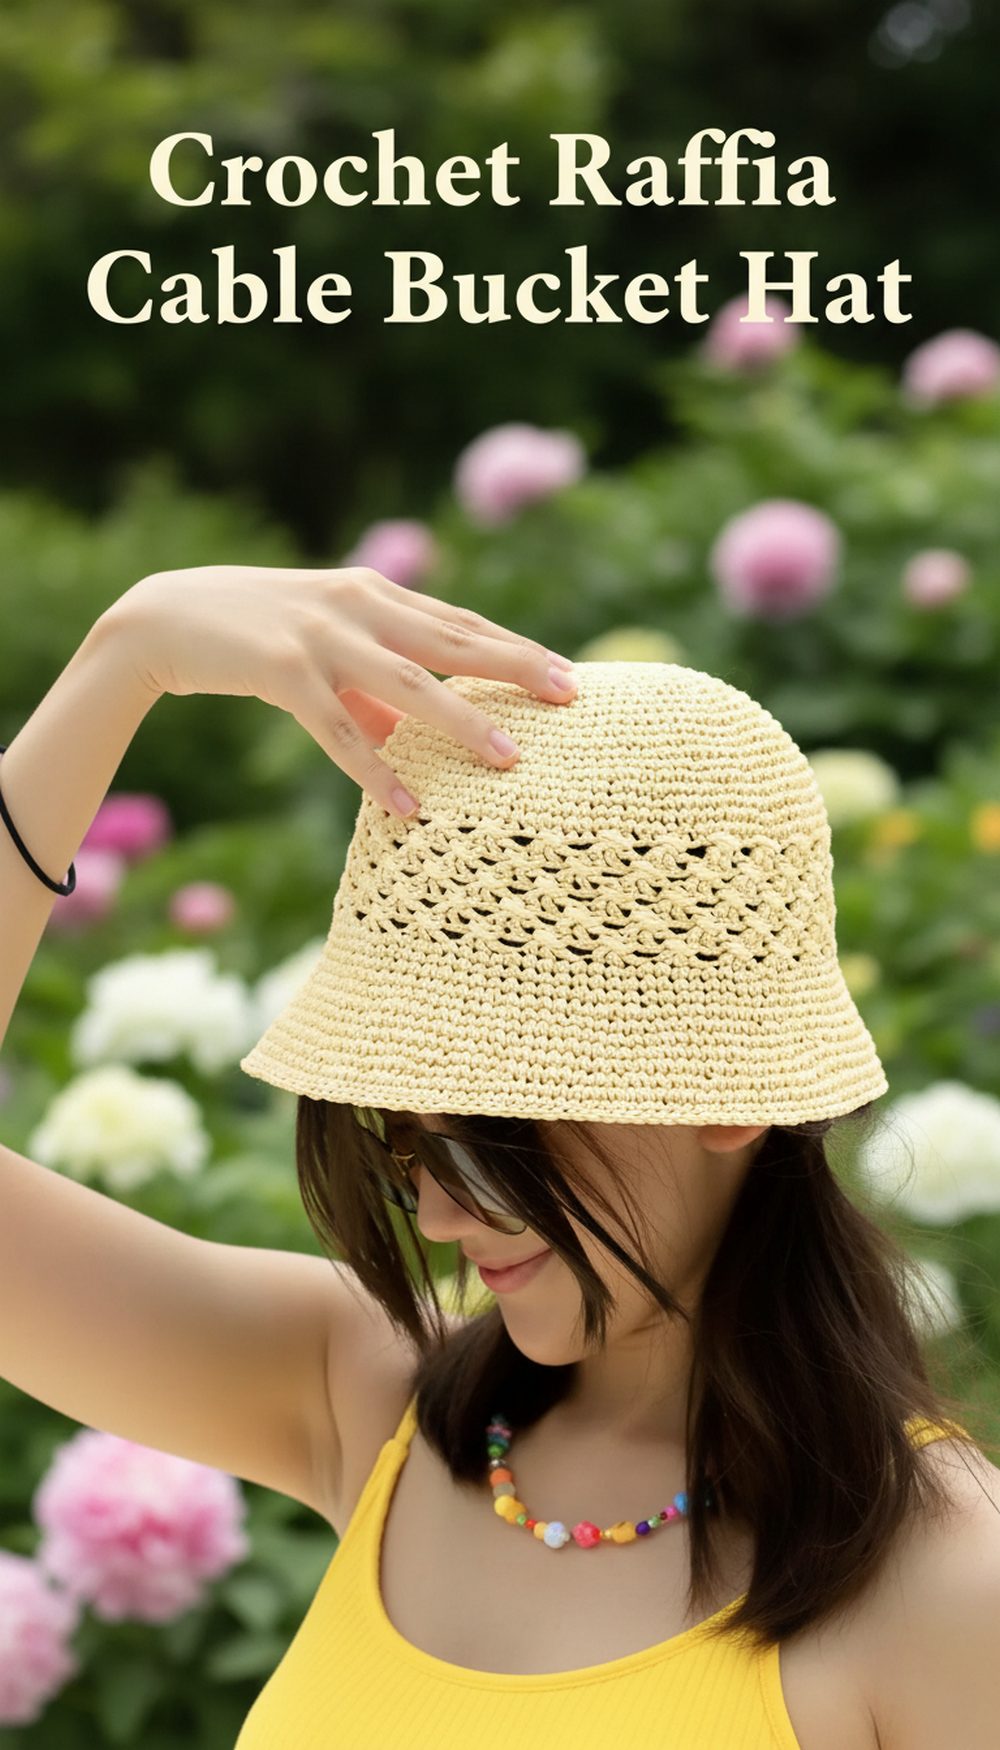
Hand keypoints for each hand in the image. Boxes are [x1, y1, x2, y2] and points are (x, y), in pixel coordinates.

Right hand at [103, 564, 576, 816]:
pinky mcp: (281, 670)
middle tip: (571, 696)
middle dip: (515, 667)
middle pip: (452, 640)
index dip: (514, 647)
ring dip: (462, 720)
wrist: (163, 616)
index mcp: (373, 593)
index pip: (459, 622)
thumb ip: (372, 686)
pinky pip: (339, 729)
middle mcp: (356, 605)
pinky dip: (374, 769)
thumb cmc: (253, 633)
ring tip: (509, 758)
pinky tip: (408, 806)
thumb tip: (411, 737)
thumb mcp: (324, 648)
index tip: (567, 674)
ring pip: (407, 683)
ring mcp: (320, 636)